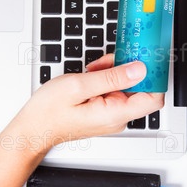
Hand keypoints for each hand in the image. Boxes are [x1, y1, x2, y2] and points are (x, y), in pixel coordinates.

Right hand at [14, 54, 163, 153]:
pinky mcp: (104, 110)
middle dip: (127, 67)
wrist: (33, 127)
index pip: (154, 98)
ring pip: (125, 85)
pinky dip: (106, 78)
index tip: (146, 58)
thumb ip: (111, 77)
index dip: (154, 76)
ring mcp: (111, 114)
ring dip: (114, 71)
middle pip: (139, 87)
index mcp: (116, 113)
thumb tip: (139, 69)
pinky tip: (93, 74)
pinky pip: (114, 90)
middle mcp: (117, 116)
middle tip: (110, 58)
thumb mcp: (78, 85)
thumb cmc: (49, 112)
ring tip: (95, 67)